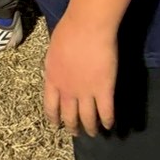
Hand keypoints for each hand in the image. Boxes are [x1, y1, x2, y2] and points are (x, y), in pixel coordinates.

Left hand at [43, 12, 117, 137]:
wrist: (87, 26)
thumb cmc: (68, 31)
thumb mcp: (52, 51)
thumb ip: (54, 67)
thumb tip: (55, 74)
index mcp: (52, 80)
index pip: (50, 106)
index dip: (54, 119)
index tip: (57, 125)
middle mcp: (67, 91)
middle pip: (69, 116)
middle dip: (73, 127)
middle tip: (76, 132)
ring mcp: (86, 92)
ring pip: (88, 119)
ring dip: (90, 128)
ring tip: (93, 132)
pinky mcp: (104, 90)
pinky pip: (106, 112)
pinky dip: (108, 121)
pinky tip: (109, 125)